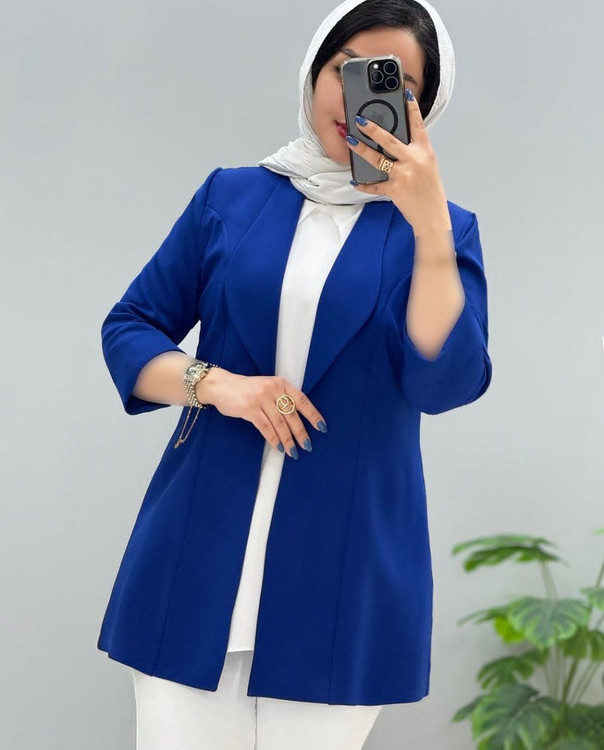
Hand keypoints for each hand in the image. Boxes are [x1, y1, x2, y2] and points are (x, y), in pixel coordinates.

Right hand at [200, 368, 327, 458]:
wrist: (222, 386)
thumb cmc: (247, 389)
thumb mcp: (267, 387)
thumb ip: (281, 398)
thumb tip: (297, 420)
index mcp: (281, 383)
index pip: (302, 400)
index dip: (313, 415)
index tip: (321, 427)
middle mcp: (273, 389)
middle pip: (292, 415)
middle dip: (301, 433)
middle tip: (307, 446)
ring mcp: (261, 399)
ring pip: (279, 424)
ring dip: (288, 440)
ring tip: (293, 452)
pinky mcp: (250, 409)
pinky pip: (265, 428)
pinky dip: (273, 439)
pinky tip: (278, 447)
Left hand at [345, 89, 450, 232]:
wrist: (432, 214)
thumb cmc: (430, 190)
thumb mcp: (427, 165)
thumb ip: (414, 152)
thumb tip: (396, 141)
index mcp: (425, 151)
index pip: (418, 125)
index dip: (412, 108)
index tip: (405, 93)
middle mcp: (414, 160)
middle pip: (390, 140)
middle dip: (373, 128)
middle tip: (360, 120)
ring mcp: (403, 175)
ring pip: (378, 159)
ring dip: (361, 150)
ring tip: (350, 141)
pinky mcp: (394, 189)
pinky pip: (375, 185)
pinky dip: (364, 184)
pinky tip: (356, 181)